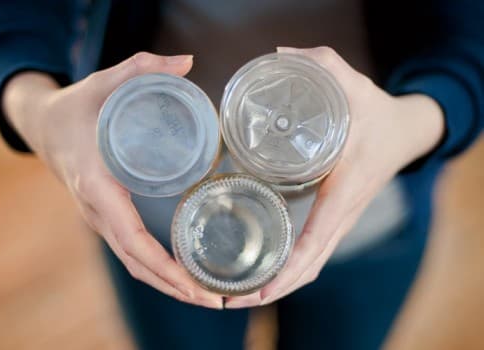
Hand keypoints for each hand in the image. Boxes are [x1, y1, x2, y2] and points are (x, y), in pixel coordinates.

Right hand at [3, 52, 222, 308]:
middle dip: (175, 287)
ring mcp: (102, 219)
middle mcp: (98, 212)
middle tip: (217, 301)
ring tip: (208, 297)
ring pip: (135, 263)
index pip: (130, 238)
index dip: (162, 266)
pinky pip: (133, 252)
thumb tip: (187, 62)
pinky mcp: (109, 217)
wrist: (47, 126)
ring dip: (169, 285)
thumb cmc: (78, 108)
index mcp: (97, 186)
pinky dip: (158, 270)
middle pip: (137, 263)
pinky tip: (184, 277)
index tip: (193, 286)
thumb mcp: (105, 82)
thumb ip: (142, 68)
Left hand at [225, 46, 444, 307]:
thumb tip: (281, 54)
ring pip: (311, 266)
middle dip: (272, 289)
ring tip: (239, 297)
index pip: (315, 239)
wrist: (406, 132)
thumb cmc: (378, 115)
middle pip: (309, 266)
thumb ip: (321, 65)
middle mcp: (342, 214)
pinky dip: (290, 271)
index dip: (287, 268)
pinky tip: (264, 275)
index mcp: (344, 191)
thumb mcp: (354, 85)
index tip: (258, 289)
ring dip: (278, 286)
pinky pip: (313, 252)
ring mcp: (340, 221)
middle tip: (230, 301)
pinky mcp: (335, 217)